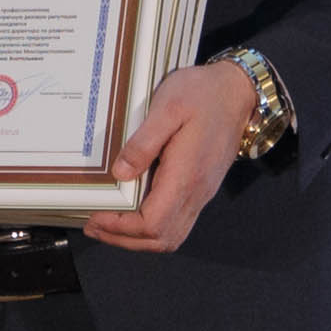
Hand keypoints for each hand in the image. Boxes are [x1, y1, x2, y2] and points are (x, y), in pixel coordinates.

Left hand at [83, 60, 258, 254]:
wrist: (236, 91)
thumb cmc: (201, 94)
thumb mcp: (167, 107)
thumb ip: (144, 142)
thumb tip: (121, 173)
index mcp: (187, 175)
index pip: (152, 223)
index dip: (120, 227)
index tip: (95, 216)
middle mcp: (197, 191)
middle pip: (161, 239)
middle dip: (124, 239)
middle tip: (93, 226)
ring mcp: (201, 192)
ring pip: (171, 236)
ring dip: (137, 239)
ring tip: (107, 226)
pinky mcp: (201, 188)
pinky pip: (178, 223)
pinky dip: (152, 230)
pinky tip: (131, 216)